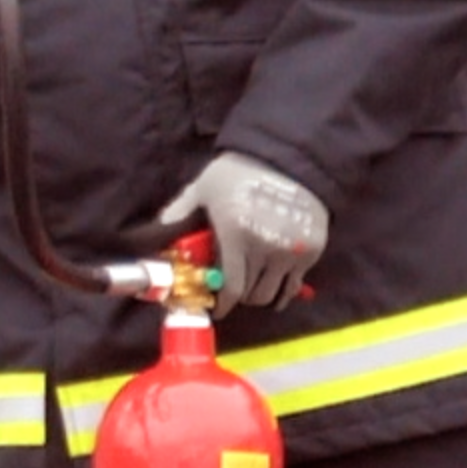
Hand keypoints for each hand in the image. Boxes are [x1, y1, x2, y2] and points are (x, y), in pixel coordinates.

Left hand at [154, 151, 327, 308]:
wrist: (289, 158)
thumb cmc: (240, 172)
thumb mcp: (203, 188)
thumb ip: (179, 213)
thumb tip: (154, 234)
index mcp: (235, 235)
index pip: (231, 287)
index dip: (222, 304)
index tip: (216, 309)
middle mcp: (265, 248)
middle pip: (252, 294)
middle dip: (239, 297)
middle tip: (232, 290)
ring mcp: (292, 251)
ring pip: (273, 293)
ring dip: (260, 294)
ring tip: (252, 284)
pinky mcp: (313, 250)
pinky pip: (295, 283)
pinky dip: (284, 287)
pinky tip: (276, 283)